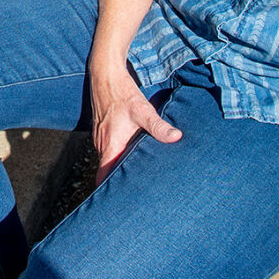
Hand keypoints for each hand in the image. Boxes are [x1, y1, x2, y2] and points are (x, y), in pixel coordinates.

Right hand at [89, 58, 179, 185]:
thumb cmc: (122, 93)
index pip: (104, 177)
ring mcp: (102, 139)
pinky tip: (133, 158)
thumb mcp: (143, 110)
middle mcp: (102, 146)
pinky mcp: (105, 132)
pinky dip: (119, 157)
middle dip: (119, 184)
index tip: (121, 203)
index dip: (110, 191)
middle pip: (107, 172)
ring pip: (109, 161)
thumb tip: (176, 137)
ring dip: (119, 170)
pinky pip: (110, 151)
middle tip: (136, 197)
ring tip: (137, 182)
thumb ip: (158, 126)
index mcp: (110, 146)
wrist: (105, 75)